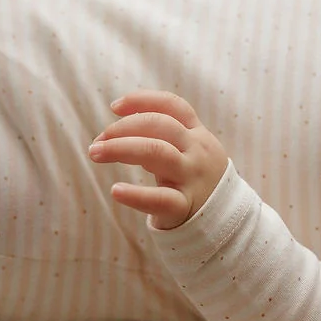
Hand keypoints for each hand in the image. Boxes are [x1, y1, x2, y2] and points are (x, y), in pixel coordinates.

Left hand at [90, 90, 230, 230]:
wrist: (225, 220)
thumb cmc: (194, 180)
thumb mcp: (188, 151)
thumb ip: (161, 137)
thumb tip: (115, 128)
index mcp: (198, 135)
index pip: (173, 106)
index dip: (142, 100)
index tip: (114, 107)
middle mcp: (197, 151)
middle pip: (160, 125)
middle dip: (123, 127)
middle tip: (97, 140)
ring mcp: (192, 178)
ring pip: (157, 152)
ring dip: (121, 148)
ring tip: (95, 153)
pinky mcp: (185, 206)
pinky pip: (160, 198)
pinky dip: (136, 194)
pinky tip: (115, 191)